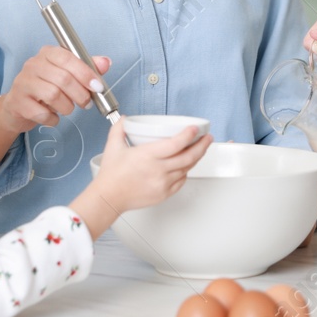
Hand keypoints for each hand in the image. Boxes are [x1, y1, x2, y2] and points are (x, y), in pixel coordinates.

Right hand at [0, 47, 110, 134]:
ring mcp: (23, 83)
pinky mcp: (18, 102)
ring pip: (53, 95)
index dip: (86, 73)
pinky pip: (42, 113)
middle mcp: (33, 64)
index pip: (68, 58)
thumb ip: (86, 68)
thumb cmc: (45, 88)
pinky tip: (52, 116)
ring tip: (68, 108)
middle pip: (63, 78)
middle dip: (80, 94)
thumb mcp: (67, 74)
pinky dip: (52, 119)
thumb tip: (106, 62)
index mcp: (48, 53)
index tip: (98, 87)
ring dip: (67, 107)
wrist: (17, 106)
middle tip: (86, 103)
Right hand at [70, 120, 211, 237]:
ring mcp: (163, 183)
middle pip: (188, 157)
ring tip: (199, 149)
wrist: (109, 198)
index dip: (189, 135)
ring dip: (195, 158)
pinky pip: (181, 181)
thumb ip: (119, 129)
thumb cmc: (111, 175)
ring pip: (187, 169)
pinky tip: (186, 166)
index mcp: (147, 156)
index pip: (175, 144)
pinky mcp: (164, 193)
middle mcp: (158, 170)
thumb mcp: (113, 146)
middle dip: (202, 145)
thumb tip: (125, 119)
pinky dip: (185, 171)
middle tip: (207, 138)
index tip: (194, 129)